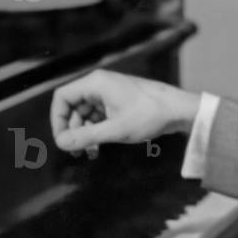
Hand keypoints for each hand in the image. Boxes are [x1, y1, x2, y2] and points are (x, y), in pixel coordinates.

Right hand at [51, 70, 199, 152]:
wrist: (179, 110)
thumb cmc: (149, 116)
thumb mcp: (114, 130)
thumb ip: (85, 137)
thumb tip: (60, 143)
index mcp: (95, 84)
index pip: (62, 97)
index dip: (57, 120)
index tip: (62, 140)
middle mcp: (99, 84)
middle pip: (72, 106)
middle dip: (72, 130)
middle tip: (75, 152)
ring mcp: (109, 92)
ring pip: (85, 113)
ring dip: (84, 133)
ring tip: (89, 153)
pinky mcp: (118, 101)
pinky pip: (98, 115)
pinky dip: (96, 130)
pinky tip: (99, 147)